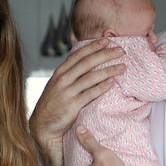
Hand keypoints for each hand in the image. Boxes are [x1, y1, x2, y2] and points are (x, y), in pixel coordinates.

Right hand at [29, 40, 124, 165]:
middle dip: (105, 54)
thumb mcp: (57, 84)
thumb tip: (84, 59)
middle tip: (121, 51)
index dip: (93, 46)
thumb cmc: (53, 103)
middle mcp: (63, 79)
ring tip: (123, 67)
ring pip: (91, 77)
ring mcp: (67, 92)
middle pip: (87, 63)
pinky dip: (102, 87)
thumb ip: (69, 73)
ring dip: (109, 70)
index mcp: (60, 72)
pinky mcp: (72, 105)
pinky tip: (113, 83)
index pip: (79, 54)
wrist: (43, 124)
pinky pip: (91, 94)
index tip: (107, 40)